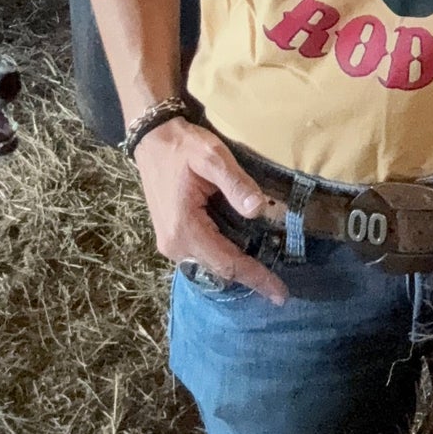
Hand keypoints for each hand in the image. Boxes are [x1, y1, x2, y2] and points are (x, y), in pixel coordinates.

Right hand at [132, 119, 287, 304]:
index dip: (255, 278)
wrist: (152, 139)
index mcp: (185, 230)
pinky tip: (242, 252)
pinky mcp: (171, 236)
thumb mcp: (213, 157)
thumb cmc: (183, 147)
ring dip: (236, 268)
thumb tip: (258, 210)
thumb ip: (236, 183)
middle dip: (249, 278)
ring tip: (266, 271)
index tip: (280, 294)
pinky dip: (223, 257)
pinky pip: (201, 256)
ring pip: (209, 266)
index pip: (227, 263)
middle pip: (218, 271)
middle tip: (279, 286)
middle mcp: (174, 245)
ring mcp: (170, 243)